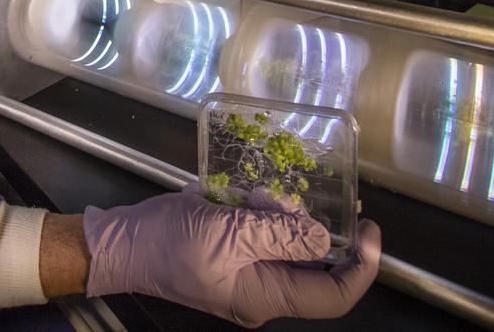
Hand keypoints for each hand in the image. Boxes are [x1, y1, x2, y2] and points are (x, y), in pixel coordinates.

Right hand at [83, 191, 381, 327]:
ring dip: (273, 211)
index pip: (333, 294)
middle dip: (300, 223)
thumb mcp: (225, 235)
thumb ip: (276, 234)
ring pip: (287, 237)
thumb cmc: (169, 244)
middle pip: (311, 258)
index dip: (362, 265)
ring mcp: (249, 269)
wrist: (123, 243)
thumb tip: (322, 238)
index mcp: (266, 296)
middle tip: (273, 199)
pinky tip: (230, 198)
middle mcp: (264, 288)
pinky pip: (263, 229)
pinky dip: (254, 209)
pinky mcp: (234, 250)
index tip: (370, 228)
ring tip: (243, 198)